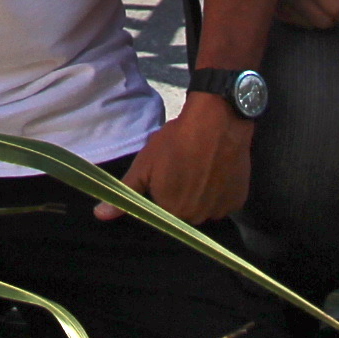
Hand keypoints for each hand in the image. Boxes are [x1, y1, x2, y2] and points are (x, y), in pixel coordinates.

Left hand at [106, 97, 252, 223]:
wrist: (216, 119)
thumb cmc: (177, 140)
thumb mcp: (145, 163)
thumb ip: (126, 192)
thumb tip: (100, 215)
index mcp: (172, 212)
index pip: (163, 213)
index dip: (162, 194)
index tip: (166, 176)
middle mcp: (197, 218)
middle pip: (184, 214)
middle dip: (181, 196)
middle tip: (182, 168)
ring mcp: (220, 210)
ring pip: (204, 209)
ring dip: (201, 195)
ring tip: (199, 167)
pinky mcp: (238, 200)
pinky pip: (223, 202)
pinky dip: (219, 191)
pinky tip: (215, 170)